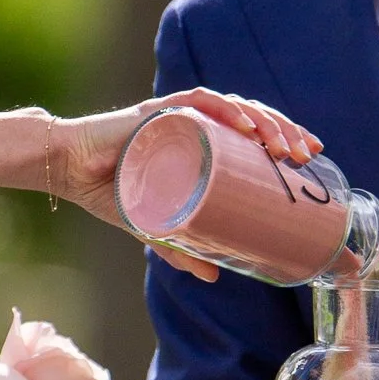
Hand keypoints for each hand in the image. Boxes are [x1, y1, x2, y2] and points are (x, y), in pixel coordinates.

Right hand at [50, 88, 323, 277]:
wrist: (68, 171)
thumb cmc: (109, 191)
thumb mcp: (155, 226)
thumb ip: (182, 248)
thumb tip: (214, 276)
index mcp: (201, 142)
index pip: (253, 132)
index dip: (284, 138)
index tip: (310, 156)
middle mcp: (195, 123)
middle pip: (252, 118)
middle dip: (285, 131)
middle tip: (307, 155)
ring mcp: (178, 115)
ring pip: (233, 107)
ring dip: (264, 122)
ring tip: (284, 146)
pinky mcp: (158, 112)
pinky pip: (198, 103)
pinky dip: (225, 112)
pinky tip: (245, 127)